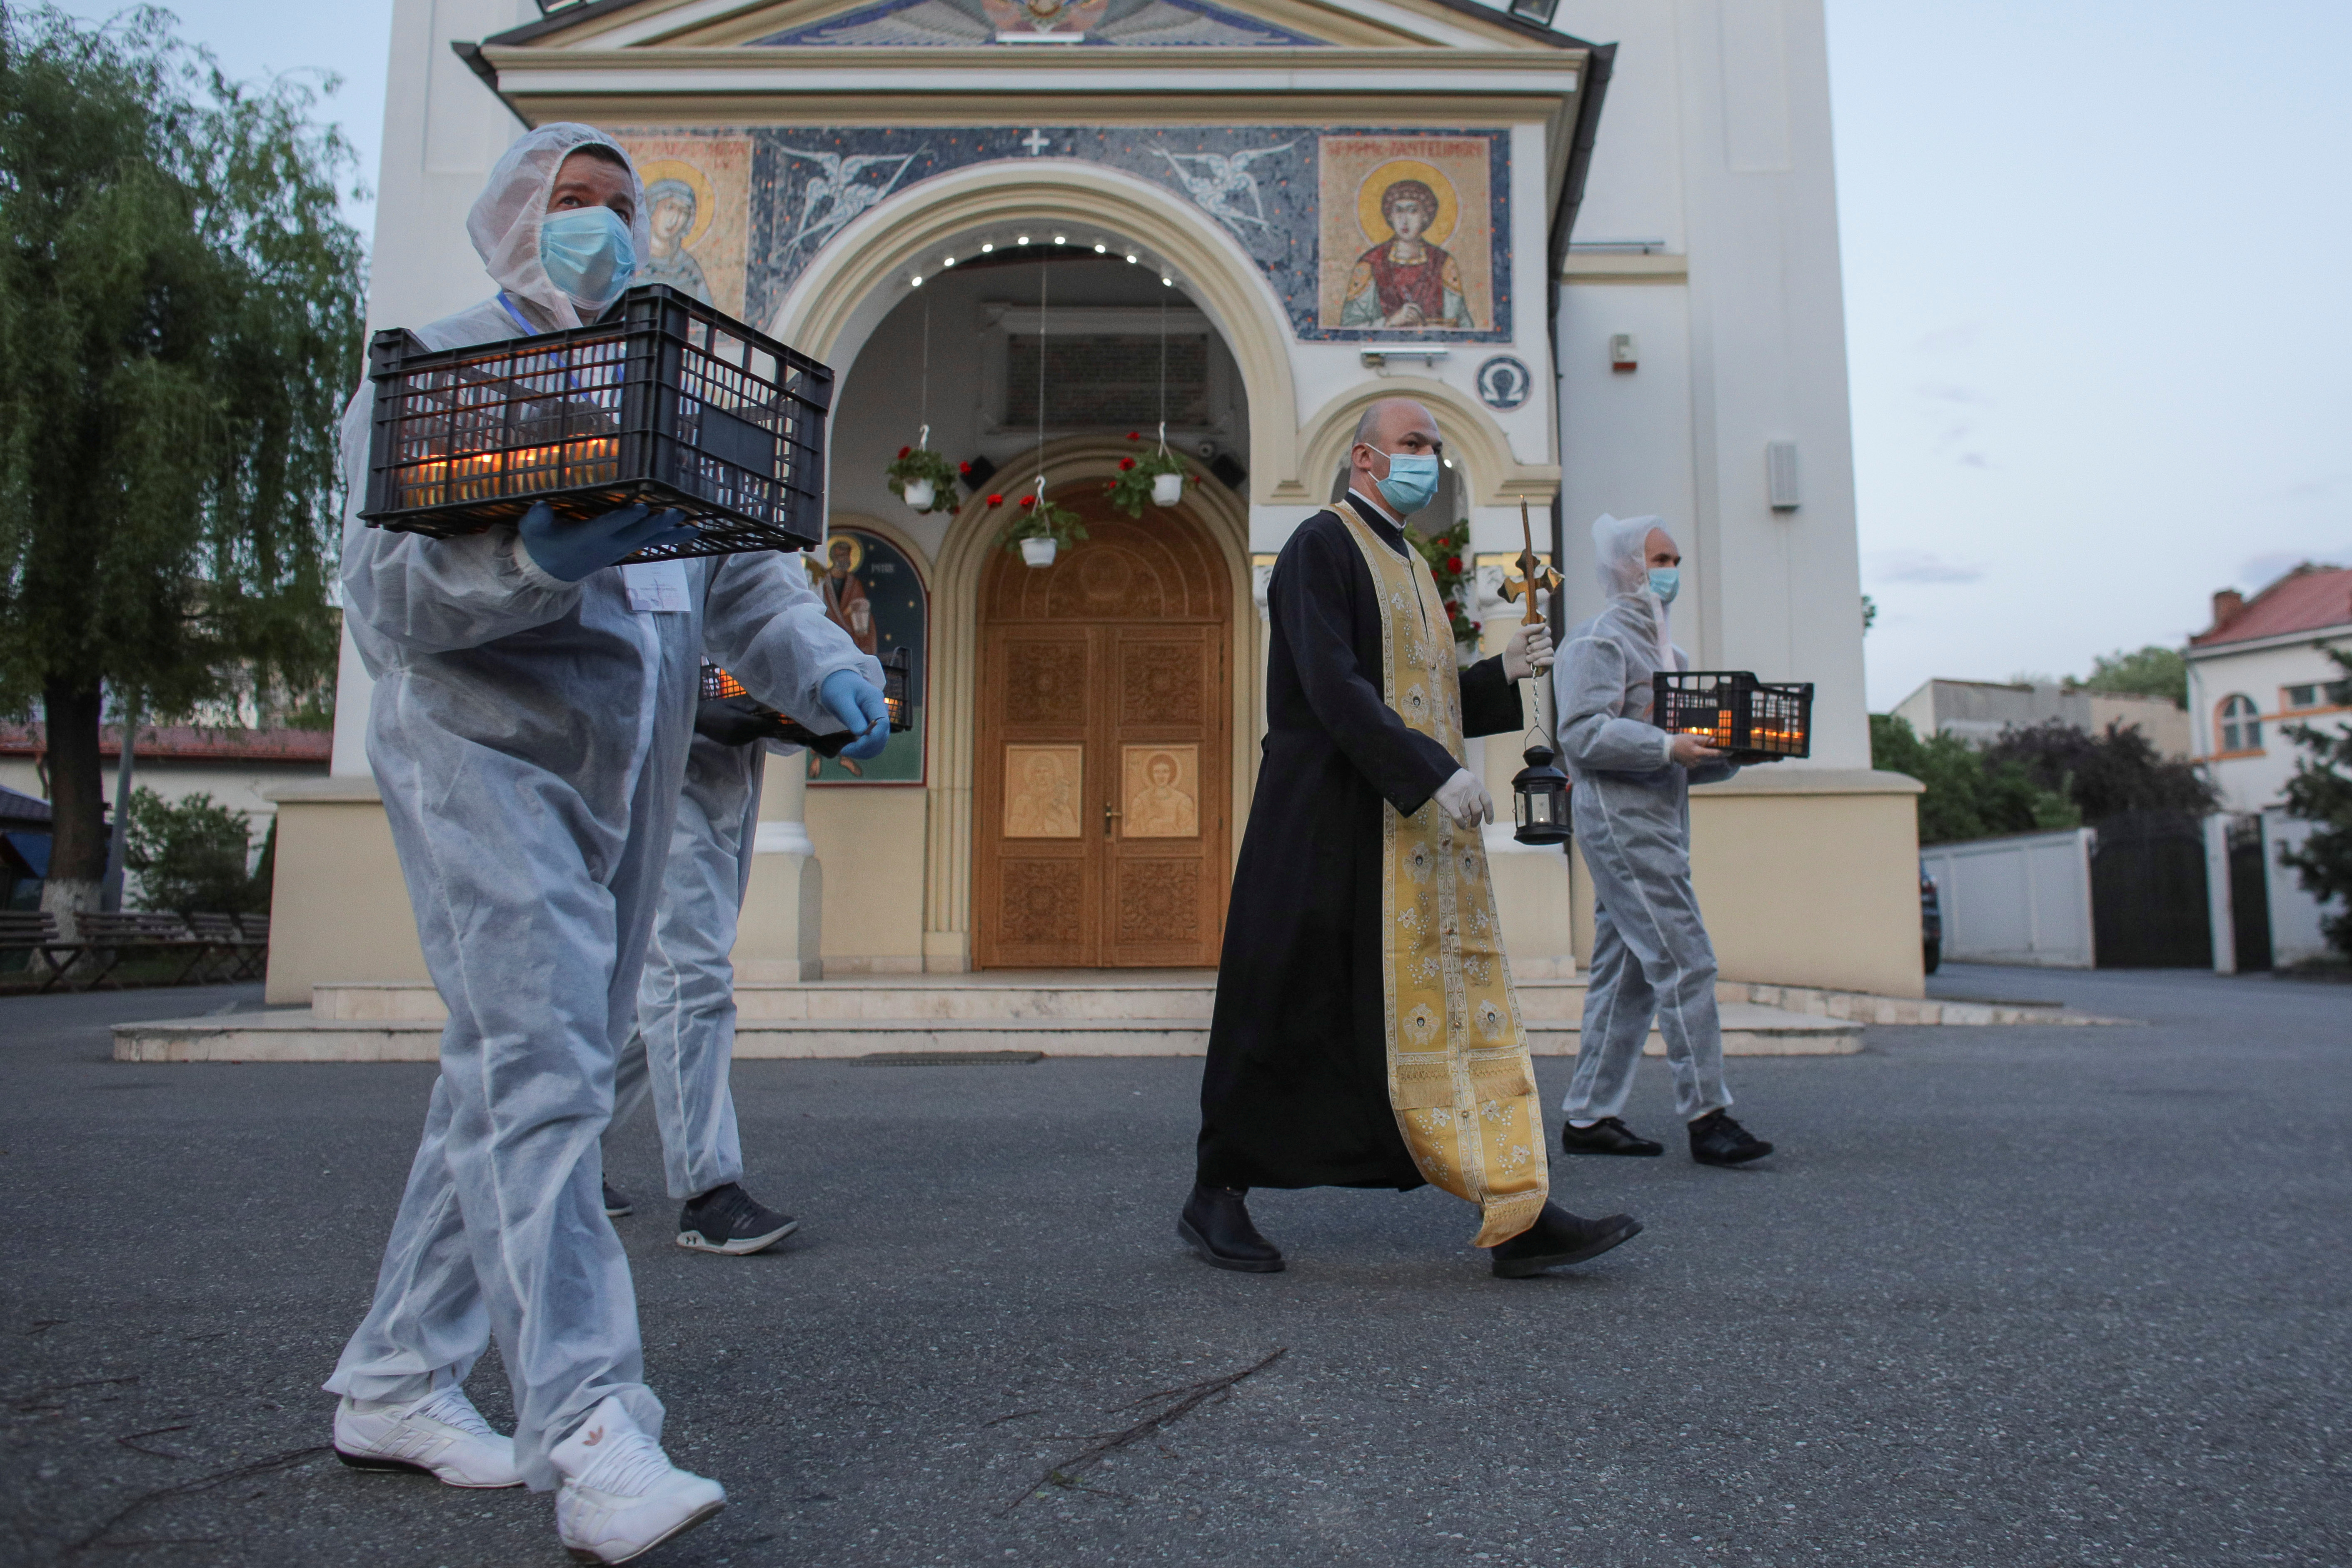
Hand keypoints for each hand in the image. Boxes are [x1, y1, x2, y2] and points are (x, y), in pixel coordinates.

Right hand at [516, 500, 697, 582]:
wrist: (549, 574)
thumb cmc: (541, 546)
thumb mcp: (533, 531)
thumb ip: (536, 518)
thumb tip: (540, 505)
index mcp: (589, 537)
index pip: (610, 526)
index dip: (626, 518)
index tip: (642, 508)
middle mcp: (609, 545)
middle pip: (637, 533)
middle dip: (658, 523)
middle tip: (678, 513)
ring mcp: (618, 549)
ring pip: (649, 539)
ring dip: (671, 533)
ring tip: (695, 527)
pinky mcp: (623, 550)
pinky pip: (649, 542)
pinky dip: (668, 536)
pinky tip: (687, 530)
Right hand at [693, 696, 772, 747]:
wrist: (698, 719)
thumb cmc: (715, 707)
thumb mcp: (732, 702)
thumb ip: (748, 706)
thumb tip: (764, 708)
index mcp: (739, 721)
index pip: (762, 724)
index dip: (773, 722)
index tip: (782, 719)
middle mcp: (739, 733)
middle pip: (760, 731)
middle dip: (767, 726)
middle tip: (775, 719)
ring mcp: (736, 740)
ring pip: (755, 736)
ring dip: (759, 730)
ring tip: (762, 721)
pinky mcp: (732, 744)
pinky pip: (747, 739)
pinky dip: (751, 734)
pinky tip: (749, 727)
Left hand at [820, 669, 889, 759]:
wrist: (839, 681)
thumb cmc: (837, 687)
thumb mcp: (839, 699)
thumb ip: (852, 716)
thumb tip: (861, 734)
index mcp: (874, 700)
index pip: (882, 724)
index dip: (870, 739)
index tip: (852, 746)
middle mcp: (881, 710)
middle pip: (882, 736)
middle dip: (865, 748)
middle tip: (844, 751)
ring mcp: (879, 718)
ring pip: (880, 742)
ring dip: (865, 751)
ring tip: (846, 750)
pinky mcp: (874, 726)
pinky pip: (874, 742)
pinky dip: (864, 749)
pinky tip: (851, 748)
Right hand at [1433, 767, 1493, 827]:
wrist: (1435, 771)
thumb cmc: (1450, 775)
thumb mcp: (1467, 778)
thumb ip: (1474, 790)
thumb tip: (1479, 805)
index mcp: (1476, 784)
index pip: (1487, 802)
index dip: (1489, 813)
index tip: (1489, 822)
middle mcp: (1471, 791)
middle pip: (1478, 811)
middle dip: (1477, 820)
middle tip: (1474, 824)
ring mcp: (1461, 797)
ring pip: (1466, 814)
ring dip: (1465, 817)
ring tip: (1461, 815)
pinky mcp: (1450, 803)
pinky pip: (1459, 818)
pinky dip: (1461, 824)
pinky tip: (1462, 826)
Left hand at [1502, 620, 1554, 680]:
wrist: (1510, 663)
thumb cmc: (1515, 648)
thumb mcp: (1520, 634)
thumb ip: (1531, 628)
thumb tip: (1544, 625)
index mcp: (1540, 636)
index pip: (1547, 631)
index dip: (1539, 635)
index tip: (1529, 639)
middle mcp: (1545, 644)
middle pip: (1548, 641)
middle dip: (1535, 646)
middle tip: (1526, 650)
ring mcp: (1547, 654)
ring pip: (1550, 651)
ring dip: (1536, 655)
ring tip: (1527, 658)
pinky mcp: (1548, 664)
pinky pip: (1551, 660)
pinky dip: (1542, 661)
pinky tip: (1534, 664)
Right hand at [1669, 734, 1725, 767]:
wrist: (1667, 749)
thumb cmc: (1680, 741)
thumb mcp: (1692, 737)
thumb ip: (1705, 740)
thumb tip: (1715, 740)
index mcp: (1698, 753)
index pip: (1715, 753)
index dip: (1724, 752)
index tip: (1731, 751)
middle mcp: (1697, 761)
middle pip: (1712, 758)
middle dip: (1717, 753)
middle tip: (1723, 748)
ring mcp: (1694, 764)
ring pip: (1706, 760)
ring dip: (1708, 755)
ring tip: (1704, 748)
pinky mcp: (1690, 766)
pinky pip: (1699, 761)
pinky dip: (1701, 757)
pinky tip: (1695, 752)